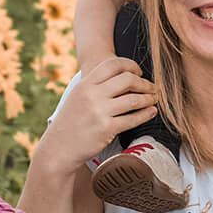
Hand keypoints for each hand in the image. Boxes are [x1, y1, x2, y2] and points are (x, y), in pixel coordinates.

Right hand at [35, 57, 157, 172]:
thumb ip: (94, 86)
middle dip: (144, 83)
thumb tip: (120, 77)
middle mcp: (92, 95)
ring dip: (148, 98)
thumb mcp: (77, 97)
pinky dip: (146, 114)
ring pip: (133, 100)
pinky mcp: (106, 129)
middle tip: (152, 87)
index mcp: (85, 84)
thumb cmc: (70, 123)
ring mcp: (99, 112)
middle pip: (127, 79)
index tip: (139, 72)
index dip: (130, 65)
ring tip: (154, 99)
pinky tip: (152, 112)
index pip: (112, 64)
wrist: (59, 148)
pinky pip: (132, 119)